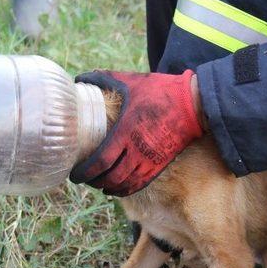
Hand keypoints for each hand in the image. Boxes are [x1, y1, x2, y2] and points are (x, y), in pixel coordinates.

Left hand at [70, 70, 203, 196]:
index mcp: (126, 131)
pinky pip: (140, 184)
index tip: (74, 174)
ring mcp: (150, 159)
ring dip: (108, 187)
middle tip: (82, 179)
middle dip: (94, 181)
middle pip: (110, 177)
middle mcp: (137, 150)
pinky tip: (116, 190)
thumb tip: (80, 77)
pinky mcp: (160, 164)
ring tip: (97, 184)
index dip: (85, 172)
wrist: (192, 104)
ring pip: (124, 183)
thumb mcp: (130, 81)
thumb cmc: (159, 90)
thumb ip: (104, 79)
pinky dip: (125, 190)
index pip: (101, 161)